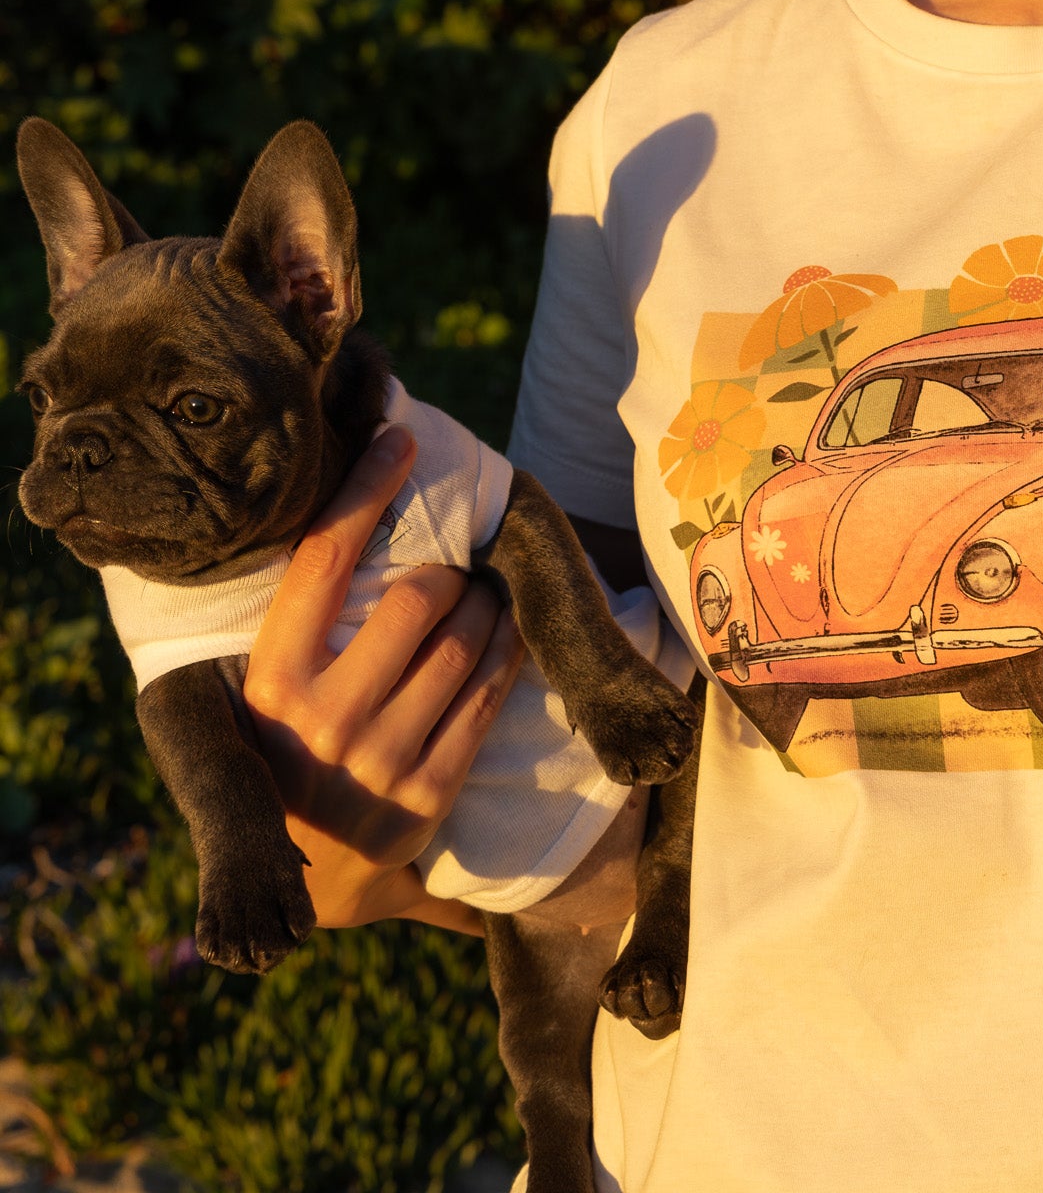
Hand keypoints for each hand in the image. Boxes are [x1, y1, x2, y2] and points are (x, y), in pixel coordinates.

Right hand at [243, 425, 524, 934]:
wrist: (303, 880)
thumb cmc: (284, 754)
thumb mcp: (261, 695)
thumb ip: (295, 622)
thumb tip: (350, 503)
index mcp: (268, 682)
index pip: (322, 560)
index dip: (366, 488)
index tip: (399, 438)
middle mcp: (320, 721)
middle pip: (417, 595)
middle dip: (448, 571)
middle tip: (453, 570)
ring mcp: (377, 761)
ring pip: (463, 640)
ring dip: (486, 606)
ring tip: (481, 600)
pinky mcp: (428, 793)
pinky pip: (487, 694)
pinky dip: (505, 651)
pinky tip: (504, 635)